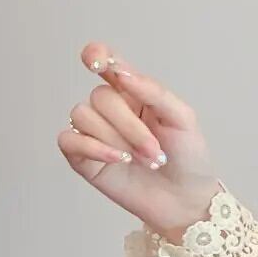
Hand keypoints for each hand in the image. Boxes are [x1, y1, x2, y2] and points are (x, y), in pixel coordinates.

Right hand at [57, 42, 221, 239]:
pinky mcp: (84, 158)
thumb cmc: (189, 159)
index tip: (97, 62)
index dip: (96, 55)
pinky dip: (93, 148)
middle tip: (156, 151)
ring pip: (83, 116)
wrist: (188, 201)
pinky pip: (69, 140)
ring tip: (145, 160)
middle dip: (131, 126)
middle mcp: (111, 109)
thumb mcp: (183, 120)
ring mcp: (95, 133)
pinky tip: (119, 159)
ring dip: (118, 140)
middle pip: (101, 98)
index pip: (106, 62)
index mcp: (133, 92)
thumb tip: (121, 72)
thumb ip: (154, 92)